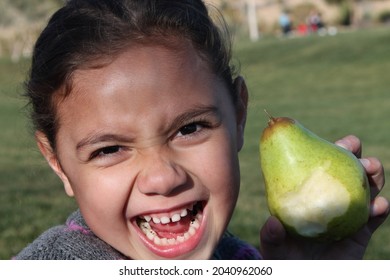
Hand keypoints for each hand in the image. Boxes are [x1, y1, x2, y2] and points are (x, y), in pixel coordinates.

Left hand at [259, 135, 388, 258]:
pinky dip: (381, 207)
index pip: (316, 167)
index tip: (328, 140)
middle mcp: (328, 198)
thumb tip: (273, 224)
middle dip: (352, 154)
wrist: (308, 278)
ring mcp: (347, 213)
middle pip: (344, 170)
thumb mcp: (275, 248)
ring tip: (371, 170)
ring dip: (372, 175)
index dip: (325, 150)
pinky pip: (376, 216)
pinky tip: (380, 205)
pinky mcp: (362, 231)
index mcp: (308, 194)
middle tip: (353, 148)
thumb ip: (272, 237)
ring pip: (365, 188)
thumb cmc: (286, 259)